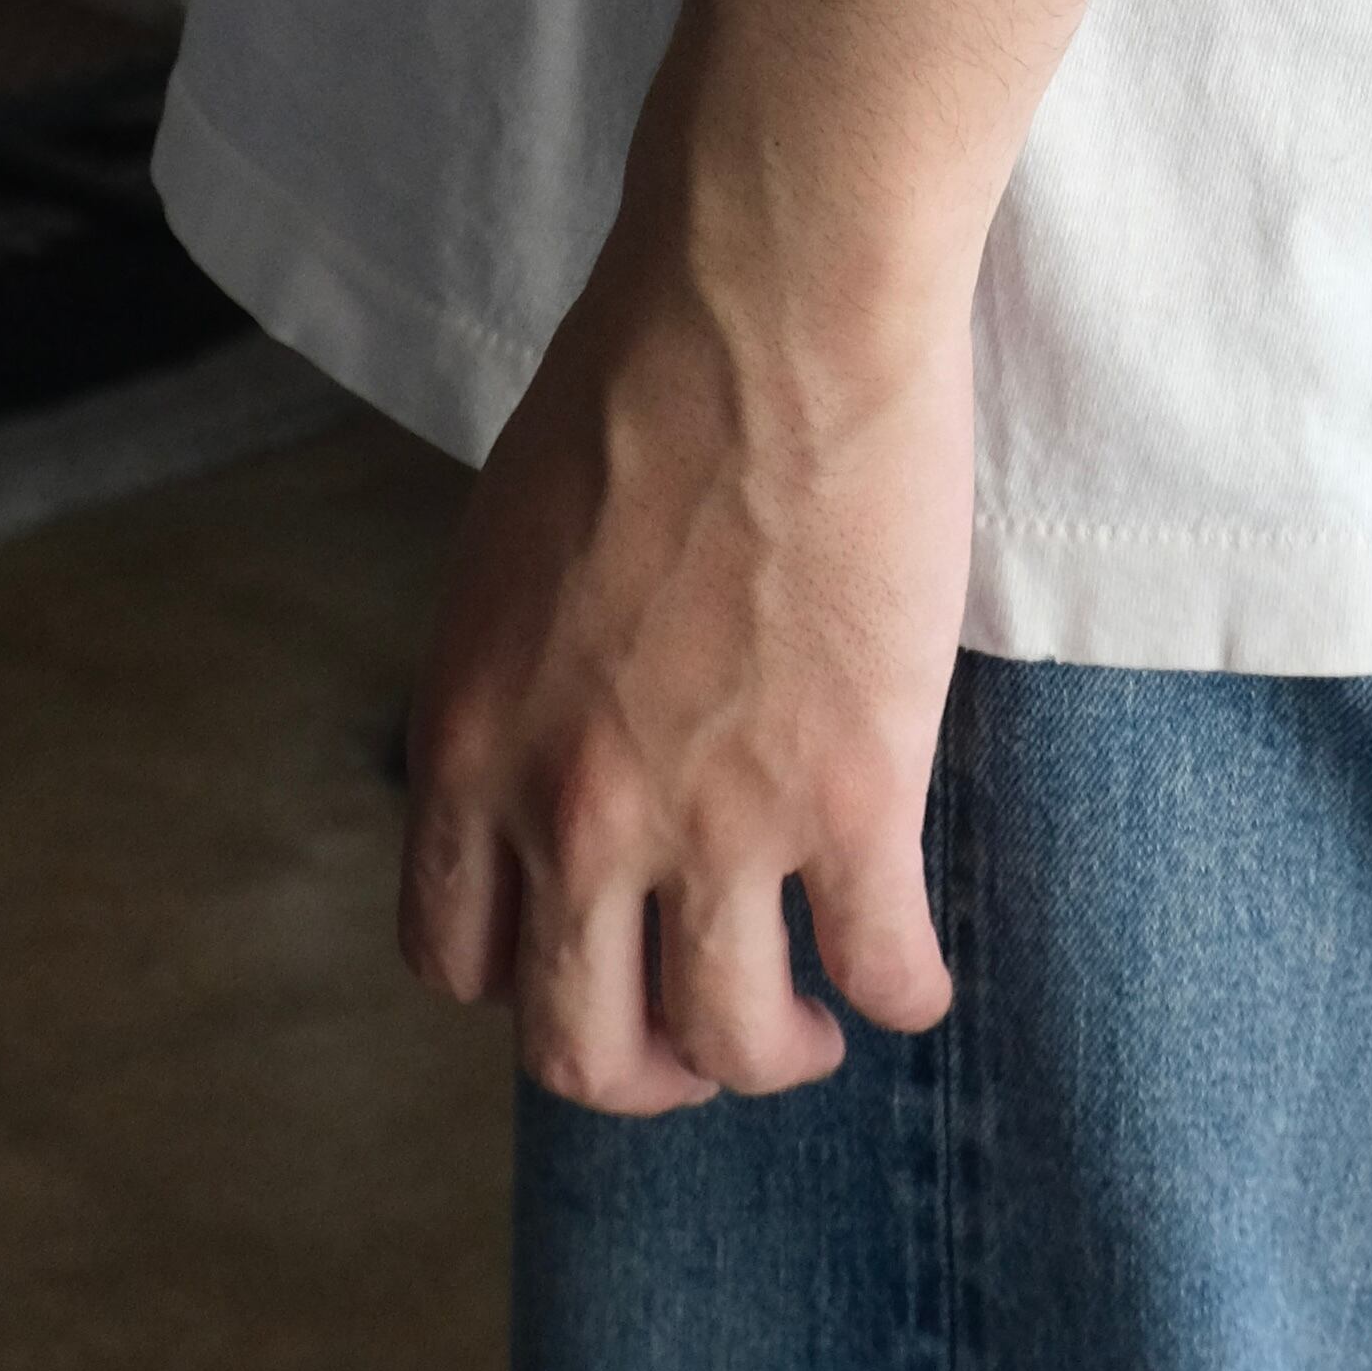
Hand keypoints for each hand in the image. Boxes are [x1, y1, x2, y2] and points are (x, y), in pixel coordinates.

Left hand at [397, 186, 972, 1111]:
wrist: (770, 299)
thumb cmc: (642, 373)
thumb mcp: (506, 549)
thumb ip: (516, 677)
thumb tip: (550, 739)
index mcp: (471, 740)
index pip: (457, 957)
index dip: (527, 985)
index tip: (592, 960)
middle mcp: (571, 811)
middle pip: (580, 1046)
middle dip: (643, 1071)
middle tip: (701, 1041)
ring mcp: (714, 815)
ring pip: (727, 1036)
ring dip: (771, 1051)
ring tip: (810, 1021)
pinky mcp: (851, 792)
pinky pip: (880, 964)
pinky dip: (902, 993)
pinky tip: (915, 974)